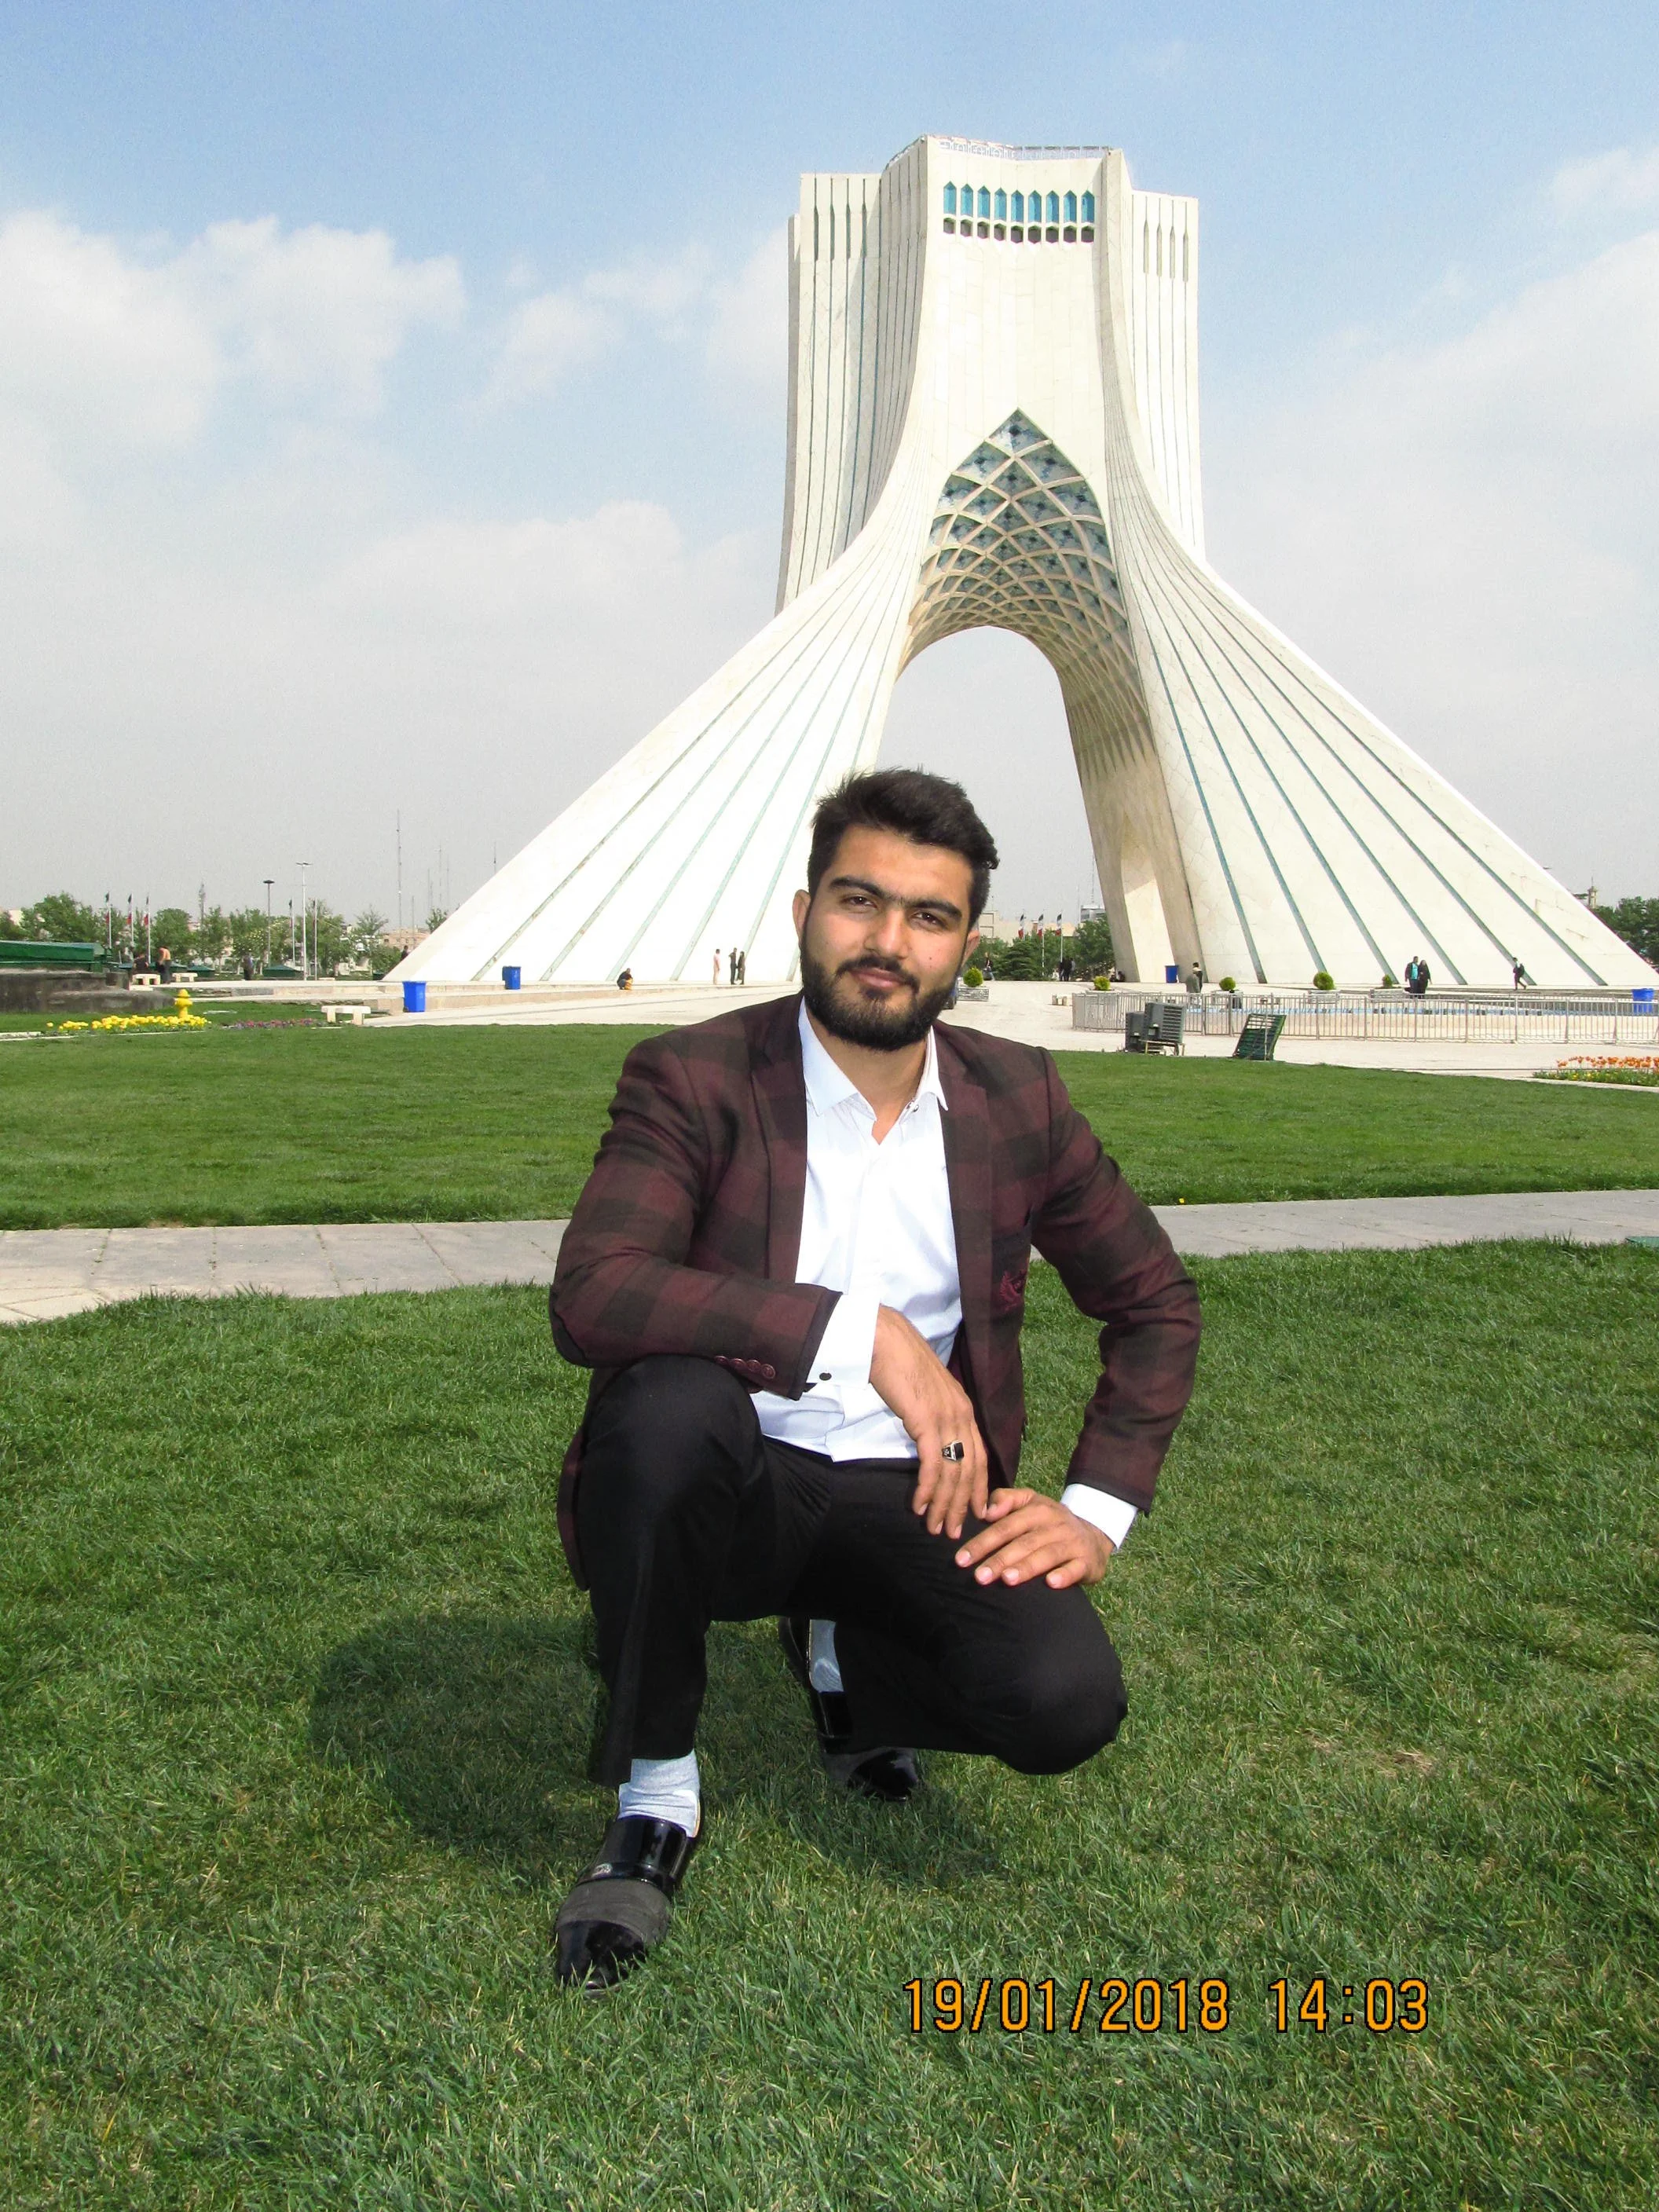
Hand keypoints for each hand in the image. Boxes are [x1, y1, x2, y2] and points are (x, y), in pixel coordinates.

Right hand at [869, 1306, 988, 1538]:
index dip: (979, 1487)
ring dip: (944, 1505)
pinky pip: (933, 1466)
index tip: (976, 1511)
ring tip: (936, 1527)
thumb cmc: (898, 1362)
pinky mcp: (927, 1422)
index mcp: (963, 1407)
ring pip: (953, 1473)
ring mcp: (947, 1418)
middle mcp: (962, 1415)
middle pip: (970, 1470)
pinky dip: (927, 1490)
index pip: (979, 1456)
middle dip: (963, 1505)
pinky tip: (919, 1506)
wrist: (883, 1340)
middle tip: (954, 1531)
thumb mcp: (924, 1392)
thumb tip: (928, 1435)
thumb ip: (932, 1413)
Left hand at [953, 1489, 1113, 1589]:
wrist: (1094, 1534)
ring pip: (1047, 1554)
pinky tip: (1050, 1584)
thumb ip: (1006, 1499)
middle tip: (978, 1577)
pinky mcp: (1086, 1561)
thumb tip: (987, 1512)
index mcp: (1037, 1510)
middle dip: (999, 1559)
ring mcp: (1072, 1543)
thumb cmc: (1050, 1522)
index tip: (961, 1559)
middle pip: (1023, 1542)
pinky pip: (1075, 1568)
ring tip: (1006, 1580)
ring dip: (1027, 1567)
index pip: (1005, 1526)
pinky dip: (1064, 1576)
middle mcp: (1054, 1525)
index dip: (983, 1542)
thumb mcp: (1031, 1502)